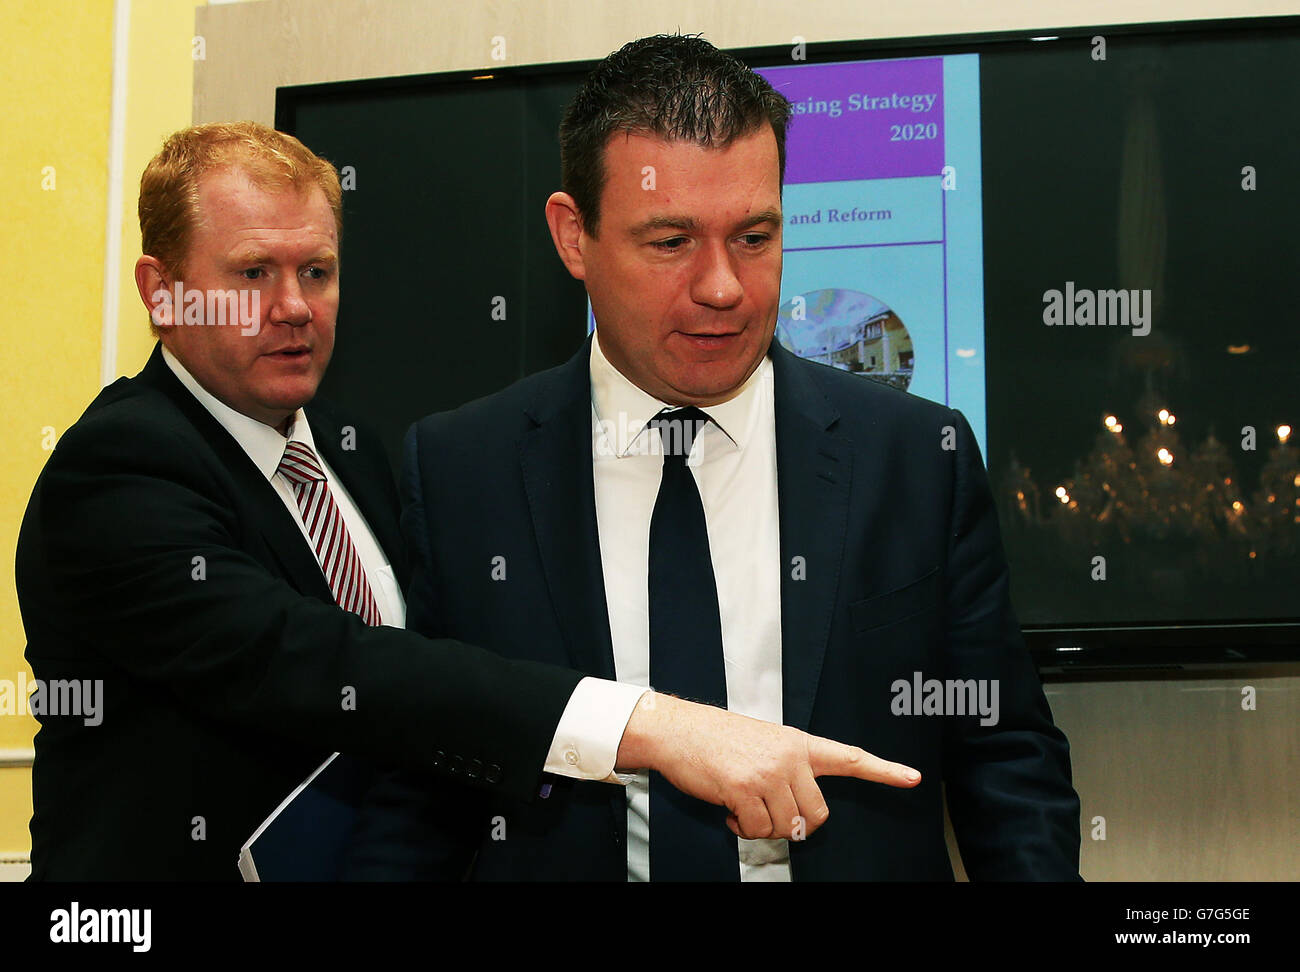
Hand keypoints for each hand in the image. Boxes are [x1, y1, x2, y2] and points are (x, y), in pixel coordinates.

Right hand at [615, 692, 919, 839]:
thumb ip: (788, 770)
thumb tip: (797, 815)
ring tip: (742, 805)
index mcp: (797, 742)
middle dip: (794, 824)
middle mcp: (789, 757)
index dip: (883, 770)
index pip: (848, 757)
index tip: (912, 778)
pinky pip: (757, 830)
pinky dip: (742, 829)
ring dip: (762, 826)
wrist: (677, 731)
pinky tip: (729, 809)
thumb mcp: (763, 743)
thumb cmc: (716, 739)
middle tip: (767, 812)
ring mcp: (768, 773)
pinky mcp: (744, 789)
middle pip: (817, 815)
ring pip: (787, 827)